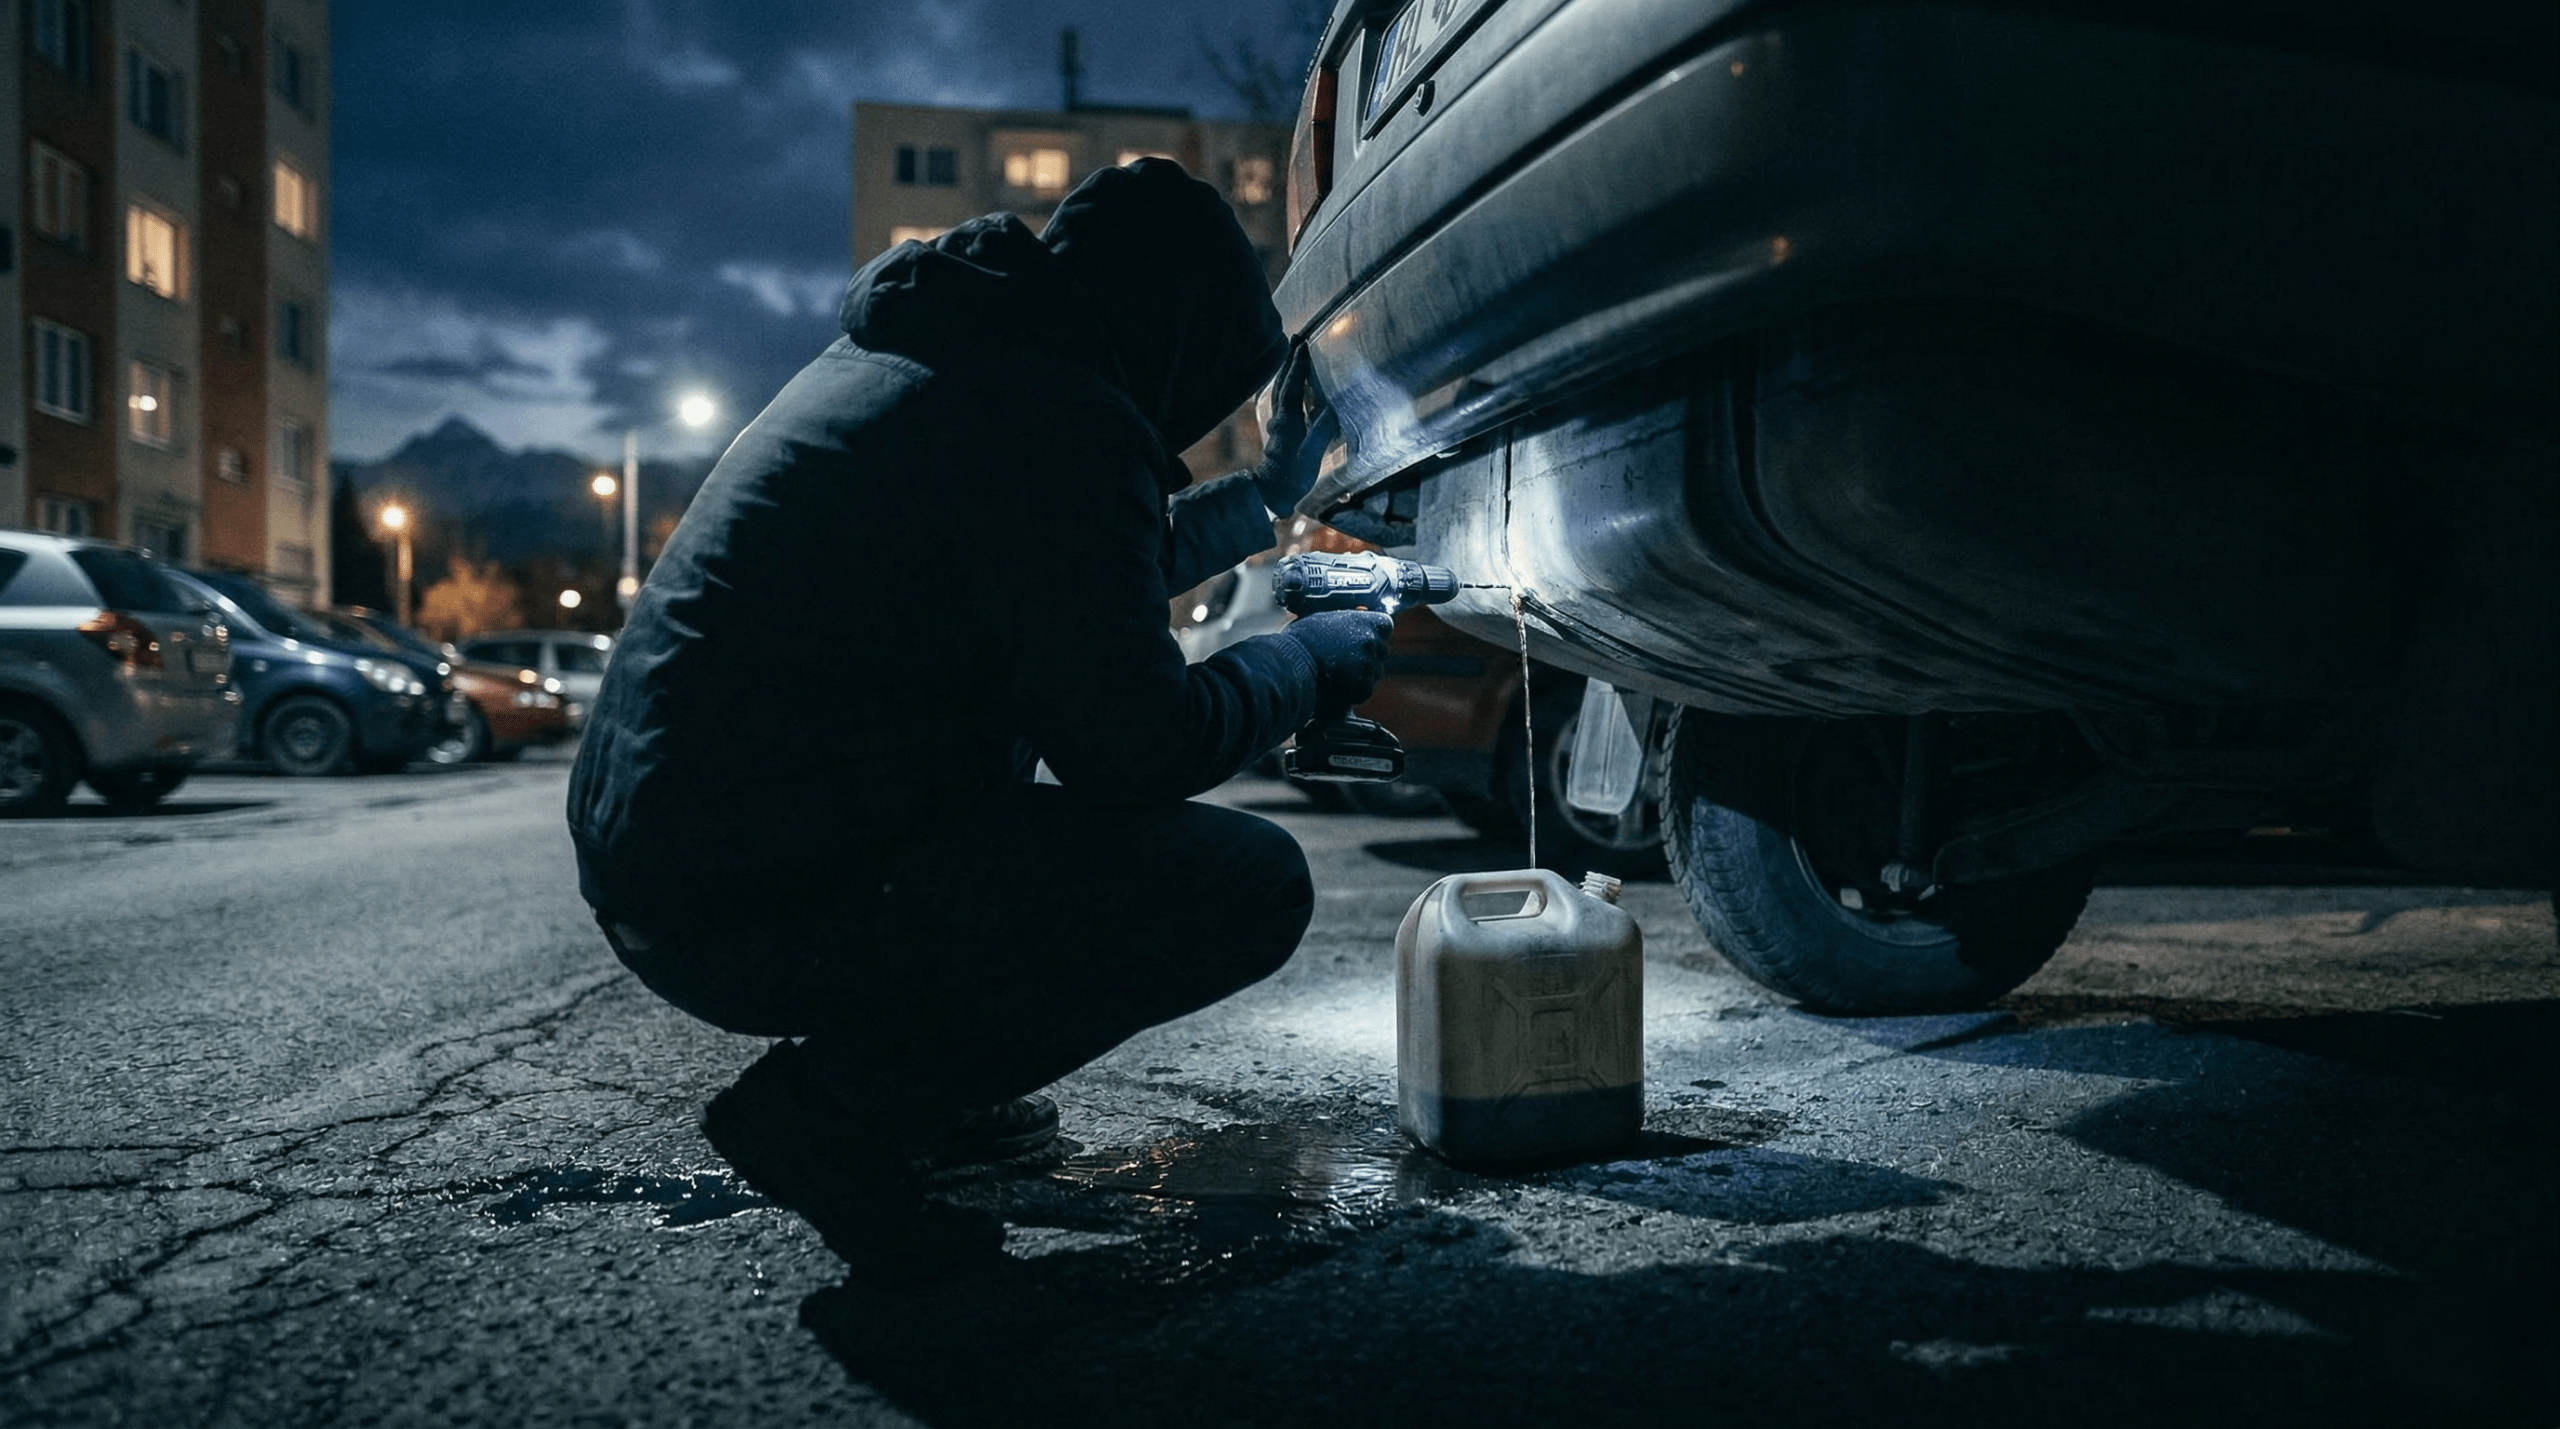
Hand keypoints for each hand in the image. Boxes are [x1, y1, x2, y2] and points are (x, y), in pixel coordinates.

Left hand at [1249, 343, 1335, 515]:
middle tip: (1297, 337)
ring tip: (1294, 353)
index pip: (1293, 387)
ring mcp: (1278, 423)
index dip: (1299, 365)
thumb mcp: (1309, 458)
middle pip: (1283, 381)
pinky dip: (1287, 384)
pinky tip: (1292, 384)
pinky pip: (1282, 399)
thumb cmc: (1291, 478)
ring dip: (1287, 369)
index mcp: (1287, 421)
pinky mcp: (1280, 430)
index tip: (1304, 344)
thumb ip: (1320, 433)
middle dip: (1290, 359)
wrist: (1270, 494)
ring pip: (1280, 389)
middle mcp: (1280, 418)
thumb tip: (1331, 409)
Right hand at [1282, 609, 1393, 709]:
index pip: (1386, 626)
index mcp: (1366, 622)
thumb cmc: (1303, 640)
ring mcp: (1370, 666)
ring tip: (1339, 673)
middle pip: (1381, 651)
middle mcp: (1372, 643)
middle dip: (1368, 655)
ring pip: (1374, 672)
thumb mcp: (1327, 620)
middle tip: (1347, 659)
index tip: (1364, 637)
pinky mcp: (1364, 688)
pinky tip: (1338, 685)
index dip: (1375, 633)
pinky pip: (1365, 689)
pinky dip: (1355, 690)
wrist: (1292, 665)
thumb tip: (1355, 620)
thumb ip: (1347, 621)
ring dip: (1362, 673)